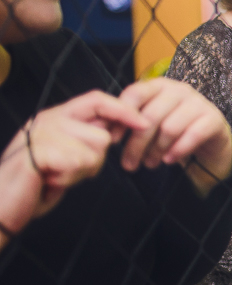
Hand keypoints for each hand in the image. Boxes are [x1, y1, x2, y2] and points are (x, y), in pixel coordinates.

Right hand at [0, 91, 148, 233]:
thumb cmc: (34, 183)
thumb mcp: (63, 154)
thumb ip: (84, 138)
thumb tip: (114, 131)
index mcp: (55, 116)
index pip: (97, 100)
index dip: (123, 110)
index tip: (144, 123)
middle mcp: (49, 119)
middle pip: (102, 135)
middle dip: (94, 160)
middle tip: (67, 171)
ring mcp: (44, 133)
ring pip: (95, 152)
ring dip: (81, 172)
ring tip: (56, 176)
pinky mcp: (42, 150)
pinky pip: (80, 164)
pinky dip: (69, 179)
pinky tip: (49, 181)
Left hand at [118, 78, 231, 195]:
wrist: (209, 140)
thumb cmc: (173, 130)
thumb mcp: (150, 122)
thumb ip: (130, 121)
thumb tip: (103, 130)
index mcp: (159, 86)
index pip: (135, 94)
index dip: (121, 118)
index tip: (113, 140)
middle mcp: (180, 90)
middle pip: (150, 116)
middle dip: (136, 143)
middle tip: (129, 164)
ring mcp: (199, 103)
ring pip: (169, 128)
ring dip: (156, 150)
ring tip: (149, 164)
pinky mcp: (214, 119)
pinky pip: (192, 135)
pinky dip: (177, 151)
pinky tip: (169, 160)